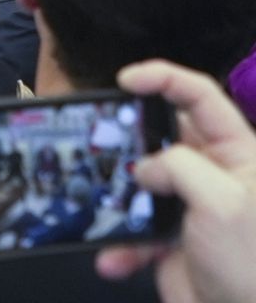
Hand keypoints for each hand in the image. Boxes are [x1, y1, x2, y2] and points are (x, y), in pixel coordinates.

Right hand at [96, 60, 255, 302]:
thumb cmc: (253, 263)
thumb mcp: (223, 202)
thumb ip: (179, 167)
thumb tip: (144, 167)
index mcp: (239, 153)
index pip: (200, 97)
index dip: (163, 79)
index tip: (125, 80)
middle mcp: (213, 172)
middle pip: (162, 136)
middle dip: (130, 139)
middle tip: (102, 141)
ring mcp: (188, 205)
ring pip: (139, 182)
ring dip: (117, 196)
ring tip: (103, 204)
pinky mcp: (168, 237)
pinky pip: (133, 228)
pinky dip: (119, 242)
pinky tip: (114, 257)